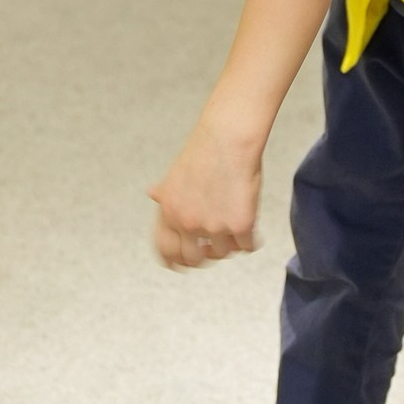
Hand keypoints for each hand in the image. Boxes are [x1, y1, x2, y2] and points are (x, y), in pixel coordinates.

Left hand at [150, 116, 261, 268]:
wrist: (228, 138)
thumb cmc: (204, 151)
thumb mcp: (174, 174)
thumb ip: (164, 193)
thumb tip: (152, 194)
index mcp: (168, 213)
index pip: (166, 251)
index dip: (174, 261)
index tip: (182, 265)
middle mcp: (188, 223)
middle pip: (195, 260)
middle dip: (206, 255)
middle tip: (214, 247)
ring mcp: (214, 226)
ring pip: (224, 252)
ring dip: (230, 243)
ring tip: (235, 224)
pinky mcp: (241, 224)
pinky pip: (247, 246)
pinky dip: (251, 240)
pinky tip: (252, 228)